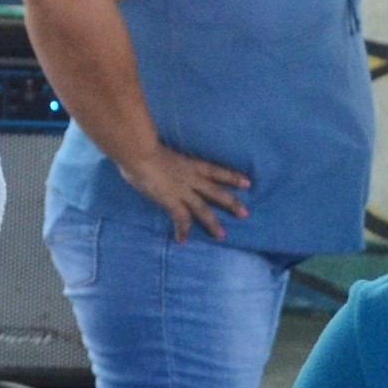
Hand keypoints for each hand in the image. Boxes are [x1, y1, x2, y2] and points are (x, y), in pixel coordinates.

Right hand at [127, 145, 250, 240]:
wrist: (139, 153)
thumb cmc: (144, 147)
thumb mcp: (163, 150)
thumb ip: (164, 157)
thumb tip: (154, 160)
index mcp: (190, 164)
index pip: (216, 171)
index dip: (232, 177)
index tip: (247, 182)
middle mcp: (191, 178)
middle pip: (216, 192)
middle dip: (231, 203)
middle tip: (245, 213)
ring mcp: (182, 191)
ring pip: (203, 209)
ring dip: (212, 223)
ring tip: (221, 235)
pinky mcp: (171, 201)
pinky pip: (180, 218)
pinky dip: (182, 230)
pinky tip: (182, 241)